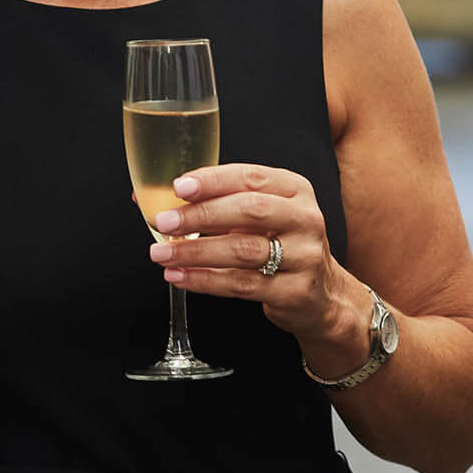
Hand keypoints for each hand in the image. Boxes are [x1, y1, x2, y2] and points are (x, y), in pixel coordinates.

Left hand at [149, 163, 345, 341]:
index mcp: (294, 189)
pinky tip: (179, 277)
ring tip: (162, 253)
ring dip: (195, 252)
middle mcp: (304, 218)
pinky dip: (205, 280)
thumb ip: (216, 203)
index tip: (179, 186)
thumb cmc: (280, 245)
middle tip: (164, 222)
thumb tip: (150, 198)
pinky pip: (242, 284)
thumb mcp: (260, 216)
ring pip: (243, 250)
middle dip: (201, 215)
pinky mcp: (295, 291)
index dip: (213, 180)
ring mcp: (303, 256)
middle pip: (249, 210)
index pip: (251, 177)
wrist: (322, 295)